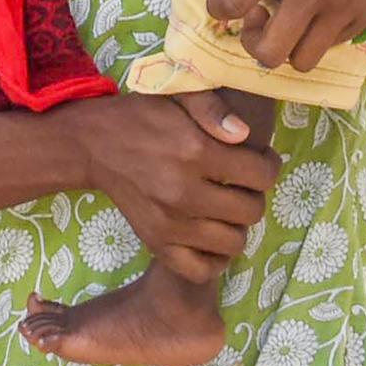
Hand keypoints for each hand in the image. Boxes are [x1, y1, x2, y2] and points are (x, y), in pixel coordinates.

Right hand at [56, 92, 278, 284]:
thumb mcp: (179, 95)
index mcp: (194, 152)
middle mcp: (184, 192)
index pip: (260, 175)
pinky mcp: (156, 243)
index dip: (269, 166)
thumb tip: (245, 136)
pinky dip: (215, 258)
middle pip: (251, 211)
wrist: (95, 145)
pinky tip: (213, 237)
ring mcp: (170, 224)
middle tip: (242, 183)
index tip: (262, 161)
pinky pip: (201, 269)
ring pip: (234, 243)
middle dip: (254, 195)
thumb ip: (214, 110)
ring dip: (237, 225)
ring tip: (226, 207)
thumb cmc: (143, 117)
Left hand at [202, 0, 365, 68]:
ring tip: (290, 21)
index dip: (217, 10)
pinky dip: (319, 37)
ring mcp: (339, 10)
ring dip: (288, 47)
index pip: (233, 3)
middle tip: (260, 16)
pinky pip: (332, 46)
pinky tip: (320, 12)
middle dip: (253, 42)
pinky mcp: (365, 18)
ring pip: (301, 61)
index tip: (223, 2)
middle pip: (267, 52)